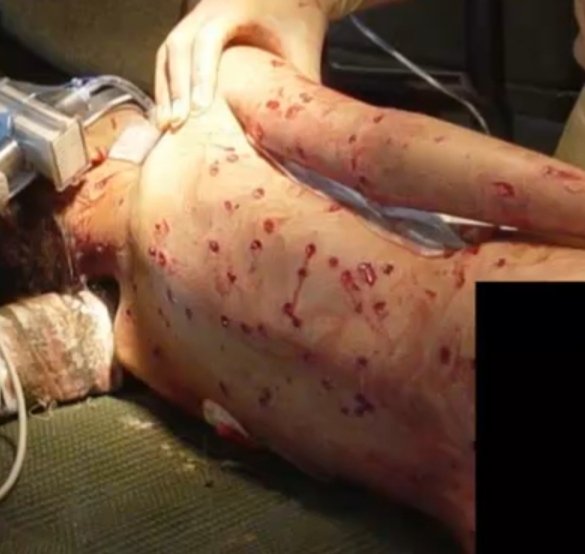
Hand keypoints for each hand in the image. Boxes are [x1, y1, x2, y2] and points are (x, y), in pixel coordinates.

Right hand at [155, 0, 329, 129]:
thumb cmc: (300, 23)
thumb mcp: (303, 51)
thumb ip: (298, 85)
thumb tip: (298, 129)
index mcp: (238, 6)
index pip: (209, 38)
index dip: (202, 73)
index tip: (200, 109)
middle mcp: (210, 6)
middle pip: (179, 44)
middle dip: (176, 86)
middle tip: (176, 123)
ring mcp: (197, 16)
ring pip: (168, 50)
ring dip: (166, 88)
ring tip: (165, 124)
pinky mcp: (192, 29)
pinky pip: (170, 54)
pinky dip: (167, 83)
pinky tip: (168, 111)